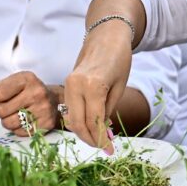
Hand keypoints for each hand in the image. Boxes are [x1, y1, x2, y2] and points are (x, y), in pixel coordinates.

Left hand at [0, 71, 61, 135]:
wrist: (53, 101)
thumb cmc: (25, 92)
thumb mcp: (7, 85)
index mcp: (26, 78)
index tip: (4, 96)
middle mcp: (37, 92)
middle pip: (1, 110)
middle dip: (1, 111)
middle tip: (12, 106)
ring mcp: (43, 109)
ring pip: (8, 123)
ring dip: (8, 121)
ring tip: (18, 113)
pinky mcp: (46, 124)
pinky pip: (19, 133)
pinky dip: (18, 129)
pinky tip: (27, 120)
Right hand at [62, 26, 134, 154]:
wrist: (106, 35)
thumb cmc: (119, 58)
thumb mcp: (120, 86)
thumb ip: (108, 109)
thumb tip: (103, 131)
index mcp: (94, 86)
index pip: (94, 122)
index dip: (101, 139)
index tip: (110, 150)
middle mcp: (76, 85)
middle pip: (78, 123)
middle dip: (90, 139)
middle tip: (103, 147)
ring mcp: (69, 83)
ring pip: (71, 117)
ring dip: (83, 131)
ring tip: (99, 137)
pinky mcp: (67, 82)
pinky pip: (71, 108)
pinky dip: (80, 119)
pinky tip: (92, 123)